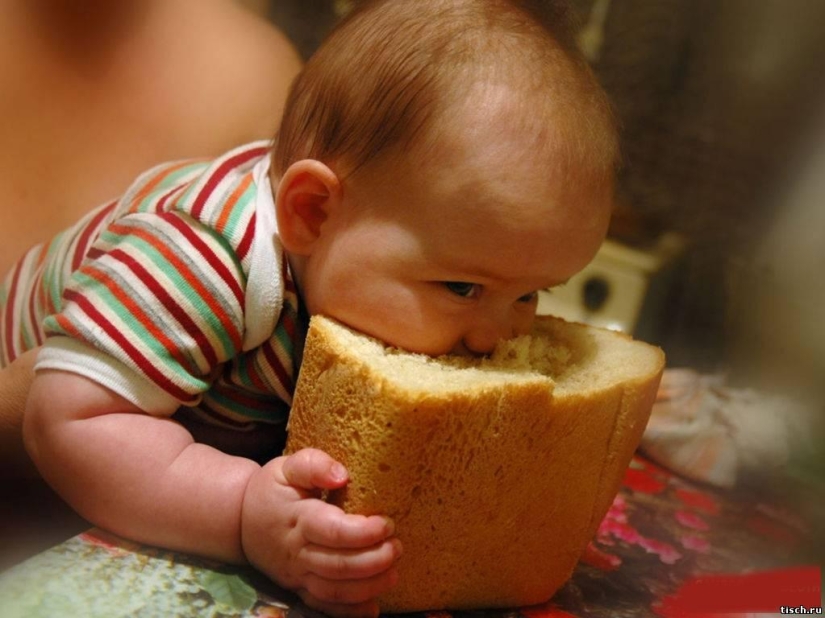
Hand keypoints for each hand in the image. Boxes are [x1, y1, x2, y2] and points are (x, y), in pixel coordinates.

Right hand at [241, 448, 401, 616]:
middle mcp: (296, 551)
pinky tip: (373, 607)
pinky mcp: (298, 588)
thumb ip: (314, 464)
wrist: (239, 520)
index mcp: (298, 518)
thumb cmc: (271, 489)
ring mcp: (296, 574)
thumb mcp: (287, 466)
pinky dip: (349, 612)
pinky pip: (323, 607)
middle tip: (397, 547)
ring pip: (333, 590)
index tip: (387, 523)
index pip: (333, 531)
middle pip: (338, 565)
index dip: (364, 532)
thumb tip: (342, 474)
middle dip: (374, 561)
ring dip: (368, 587)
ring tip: (394, 573)